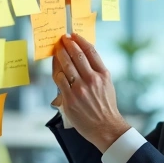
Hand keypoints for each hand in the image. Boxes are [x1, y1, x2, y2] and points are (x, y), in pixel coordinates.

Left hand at [51, 34, 130, 151]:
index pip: (90, 51)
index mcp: (103, 74)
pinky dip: (57, 71)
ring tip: (57, 49)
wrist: (105, 127)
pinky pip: (60, 80)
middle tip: (62, 38)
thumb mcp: (107, 84)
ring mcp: (80, 89)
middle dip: (67, 44)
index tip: (74, 35)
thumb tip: (83, 56)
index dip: (80, 40)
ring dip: (60, 54)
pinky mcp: (70, 98)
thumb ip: (97, 70)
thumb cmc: (106, 106)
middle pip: (76, 55)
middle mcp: (92, 79)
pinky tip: (56, 67)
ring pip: (66, 65)